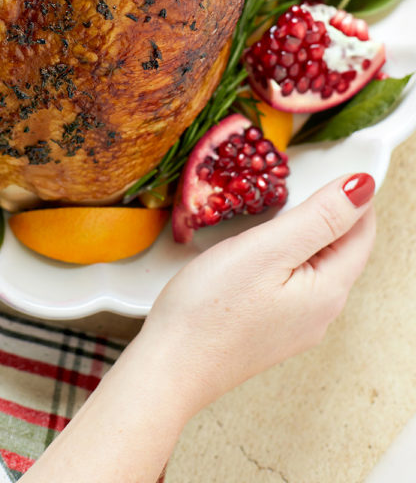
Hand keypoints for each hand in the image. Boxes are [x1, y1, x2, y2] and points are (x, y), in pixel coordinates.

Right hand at [142, 171, 375, 414]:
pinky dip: (285, 255)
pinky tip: (260, 248)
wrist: (169, 368)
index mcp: (329, 290)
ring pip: (315, 265)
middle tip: (302, 179)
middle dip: (330, 212)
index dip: (352, 194)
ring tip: (279, 207)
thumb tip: (363, 187)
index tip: (329, 165)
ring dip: (306, 233)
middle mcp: (321, 313)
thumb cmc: (209, 311)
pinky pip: (293, 283)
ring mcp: (296, 325)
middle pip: (341, 249)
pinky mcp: (270, 329)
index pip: (361, 232)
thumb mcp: (267, 249)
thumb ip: (319, 217)